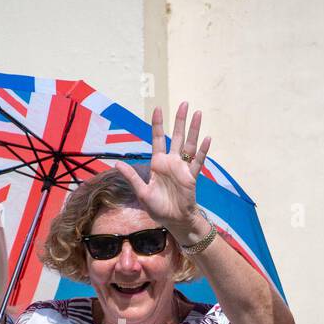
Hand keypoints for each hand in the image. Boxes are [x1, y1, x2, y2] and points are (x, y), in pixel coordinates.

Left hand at [114, 102, 211, 242]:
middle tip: (184, 104)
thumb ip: (132, 177)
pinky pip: (198, 161)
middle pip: (177, 137)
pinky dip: (202, 150)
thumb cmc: (158, 207)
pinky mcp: (192, 177)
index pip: (158, 139)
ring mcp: (183, 168)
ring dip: (194, 130)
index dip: (158, 124)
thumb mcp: (142, 192)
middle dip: (180, 120)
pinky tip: (207, 138)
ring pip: (190, 145)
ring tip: (198, 114)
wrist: (174, 220)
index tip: (158, 109)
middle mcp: (171, 162)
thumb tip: (116, 163)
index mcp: (158, 163)